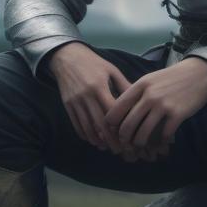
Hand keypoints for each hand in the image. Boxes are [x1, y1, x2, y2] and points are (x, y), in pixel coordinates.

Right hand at [48, 42, 167, 161]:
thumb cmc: (93, 63)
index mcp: (99, 86)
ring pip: (86, 126)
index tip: (128, 136)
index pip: (110, 112)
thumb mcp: (111, 70)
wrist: (67, 57)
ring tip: (107, 147)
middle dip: (110, 139)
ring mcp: (75, 101)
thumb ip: (124, 85)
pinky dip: (85, 134)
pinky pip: (76, 124)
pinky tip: (93, 140)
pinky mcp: (67, 105)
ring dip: (97, 140)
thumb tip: (140, 99)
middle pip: (99, 123)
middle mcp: (86, 96)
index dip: (119, 126)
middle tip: (120, 150)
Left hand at [104, 57, 206, 153]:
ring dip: (140, 143)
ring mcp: (164, 105)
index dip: (111, 124)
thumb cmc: (171, 79)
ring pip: (143, 133)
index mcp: (140, 86)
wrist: (199, 74)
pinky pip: (164, 135)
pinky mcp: (177, 114)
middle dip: (124, 138)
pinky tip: (161, 141)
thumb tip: (117, 112)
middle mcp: (149, 95)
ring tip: (141, 145)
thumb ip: (135, 94)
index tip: (114, 130)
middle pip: (128, 124)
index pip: (117, 109)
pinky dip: (161, 141)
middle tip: (126, 143)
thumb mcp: (150, 80)